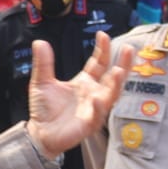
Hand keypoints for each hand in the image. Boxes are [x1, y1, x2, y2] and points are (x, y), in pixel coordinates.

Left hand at [26, 30, 131, 156]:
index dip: (103, 50)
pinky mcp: (89, 124)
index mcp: (84, 82)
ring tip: (120, 71)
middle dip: (123, 64)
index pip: (98, 63)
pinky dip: (99, 107)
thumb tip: (40, 42)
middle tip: (128, 49)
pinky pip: (97, 115)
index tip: (103, 35)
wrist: (39, 133)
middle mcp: (93, 93)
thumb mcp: (41, 82)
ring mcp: (94, 109)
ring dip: (116, 84)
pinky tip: (98, 98)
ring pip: (111, 95)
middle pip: (113, 77)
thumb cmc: (44, 109)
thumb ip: (43, 63)